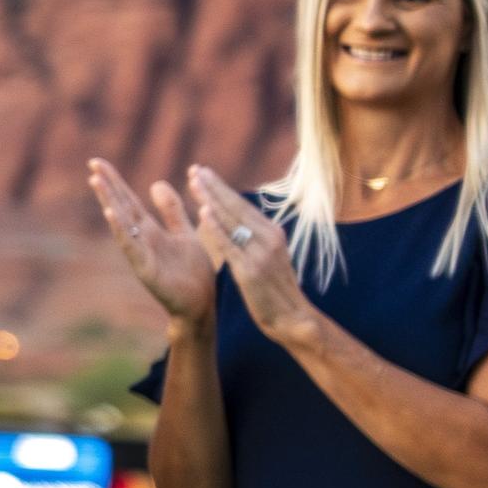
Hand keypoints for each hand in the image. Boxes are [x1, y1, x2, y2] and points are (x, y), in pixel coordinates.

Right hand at [88, 159, 220, 327]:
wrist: (202, 304)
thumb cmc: (193, 272)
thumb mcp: (184, 233)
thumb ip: (171, 210)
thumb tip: (156, 183)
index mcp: (150, 230)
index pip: (128, 200)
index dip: (115, 181)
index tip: (98, 162)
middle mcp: (141, 239)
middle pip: (121, 207)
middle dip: (107, 186)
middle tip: (93, 163)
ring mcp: (141, 254)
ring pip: (121, 223)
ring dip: (109, 201)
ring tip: (97, 181)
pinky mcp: (146, 269)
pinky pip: (131, 247)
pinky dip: (120, 230)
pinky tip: (111, 214)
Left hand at [186, 166, 313, 343]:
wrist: (292, 318)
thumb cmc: (275, 290)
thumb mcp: (267, 257)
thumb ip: (253, 238)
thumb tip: (241, 221)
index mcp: (272, 233)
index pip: (242, 205)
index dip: (221, 188)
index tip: (203, 172)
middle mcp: (269, 238)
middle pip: (236, 207)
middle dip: (214, 187)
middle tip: (195, 169)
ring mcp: (260, 253)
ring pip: (232, 221)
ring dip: (212, 200)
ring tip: (195, 182)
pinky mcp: (250, 270)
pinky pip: (230, 245)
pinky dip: (216, 228)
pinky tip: (203, 214)